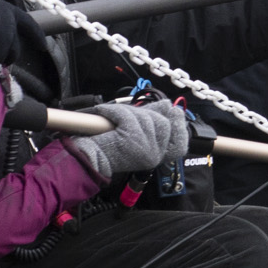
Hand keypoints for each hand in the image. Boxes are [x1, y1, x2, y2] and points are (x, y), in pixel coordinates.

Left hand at [66, 97, 191, 187]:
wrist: (88, 162)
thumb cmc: (108, 152)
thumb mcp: (135, 141)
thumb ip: (151, 125)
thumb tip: (167, 105)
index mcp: (158, 158)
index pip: (179, 142)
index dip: (178, 124)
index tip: (173, 111)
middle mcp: (155, 154)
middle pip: (162, 122)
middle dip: (145, 113)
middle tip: (128, 113)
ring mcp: (145, 147)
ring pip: (144, 117)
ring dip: (126, 111)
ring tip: (111, 114)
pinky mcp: (131, 138)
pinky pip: (127, 115)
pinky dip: (114, 111)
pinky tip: (104, 112)